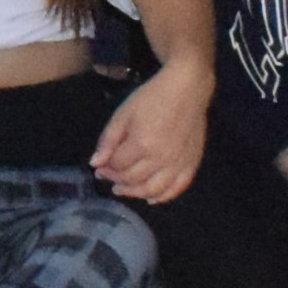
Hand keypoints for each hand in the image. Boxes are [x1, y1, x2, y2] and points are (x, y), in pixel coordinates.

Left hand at [92, 64, 212, 203]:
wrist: (187, 88)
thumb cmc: (151, 97)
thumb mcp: (123, 113)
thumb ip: (108, 140)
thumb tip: (95, 164)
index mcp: (142, 143)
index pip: (118, 166)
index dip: (106, 169)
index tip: (99, 168)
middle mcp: (161, 158)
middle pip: (133, 179)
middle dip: (116, 180)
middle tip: (108, 177)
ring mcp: (178, 163)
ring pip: (154, 189)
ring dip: (135, 193)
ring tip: (123, 190)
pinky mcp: (192, 163)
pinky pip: (178, 188)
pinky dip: (164, 197)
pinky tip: (151, 198)